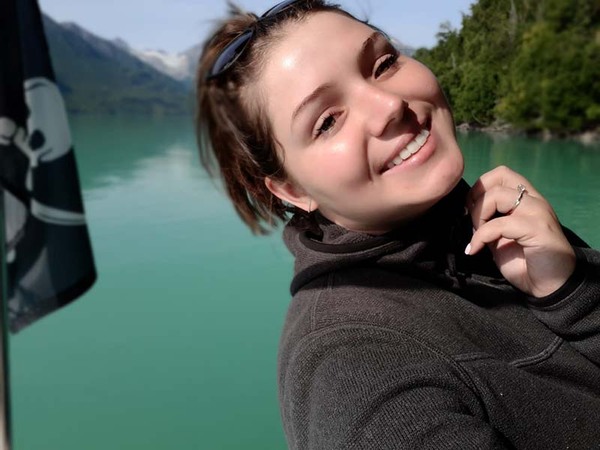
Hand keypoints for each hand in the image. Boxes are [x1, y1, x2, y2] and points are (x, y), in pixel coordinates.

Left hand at [465, 166, 575, 297]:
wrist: (550, 287)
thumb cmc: (524, 264)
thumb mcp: (499, 240)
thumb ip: (487, 224)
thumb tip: (468, 215)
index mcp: (526, 200)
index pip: (501, 174)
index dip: (480, 187)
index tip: (469, 210)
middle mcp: (534, 201)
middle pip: (500, 175)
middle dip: (477, 195)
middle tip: (470, 218)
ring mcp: (538, 212)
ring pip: (498, 195)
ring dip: (478, 216)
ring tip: (476, 237)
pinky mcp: (537, 228)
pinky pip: (498, 224)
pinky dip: (479, 237)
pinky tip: (474, 250)